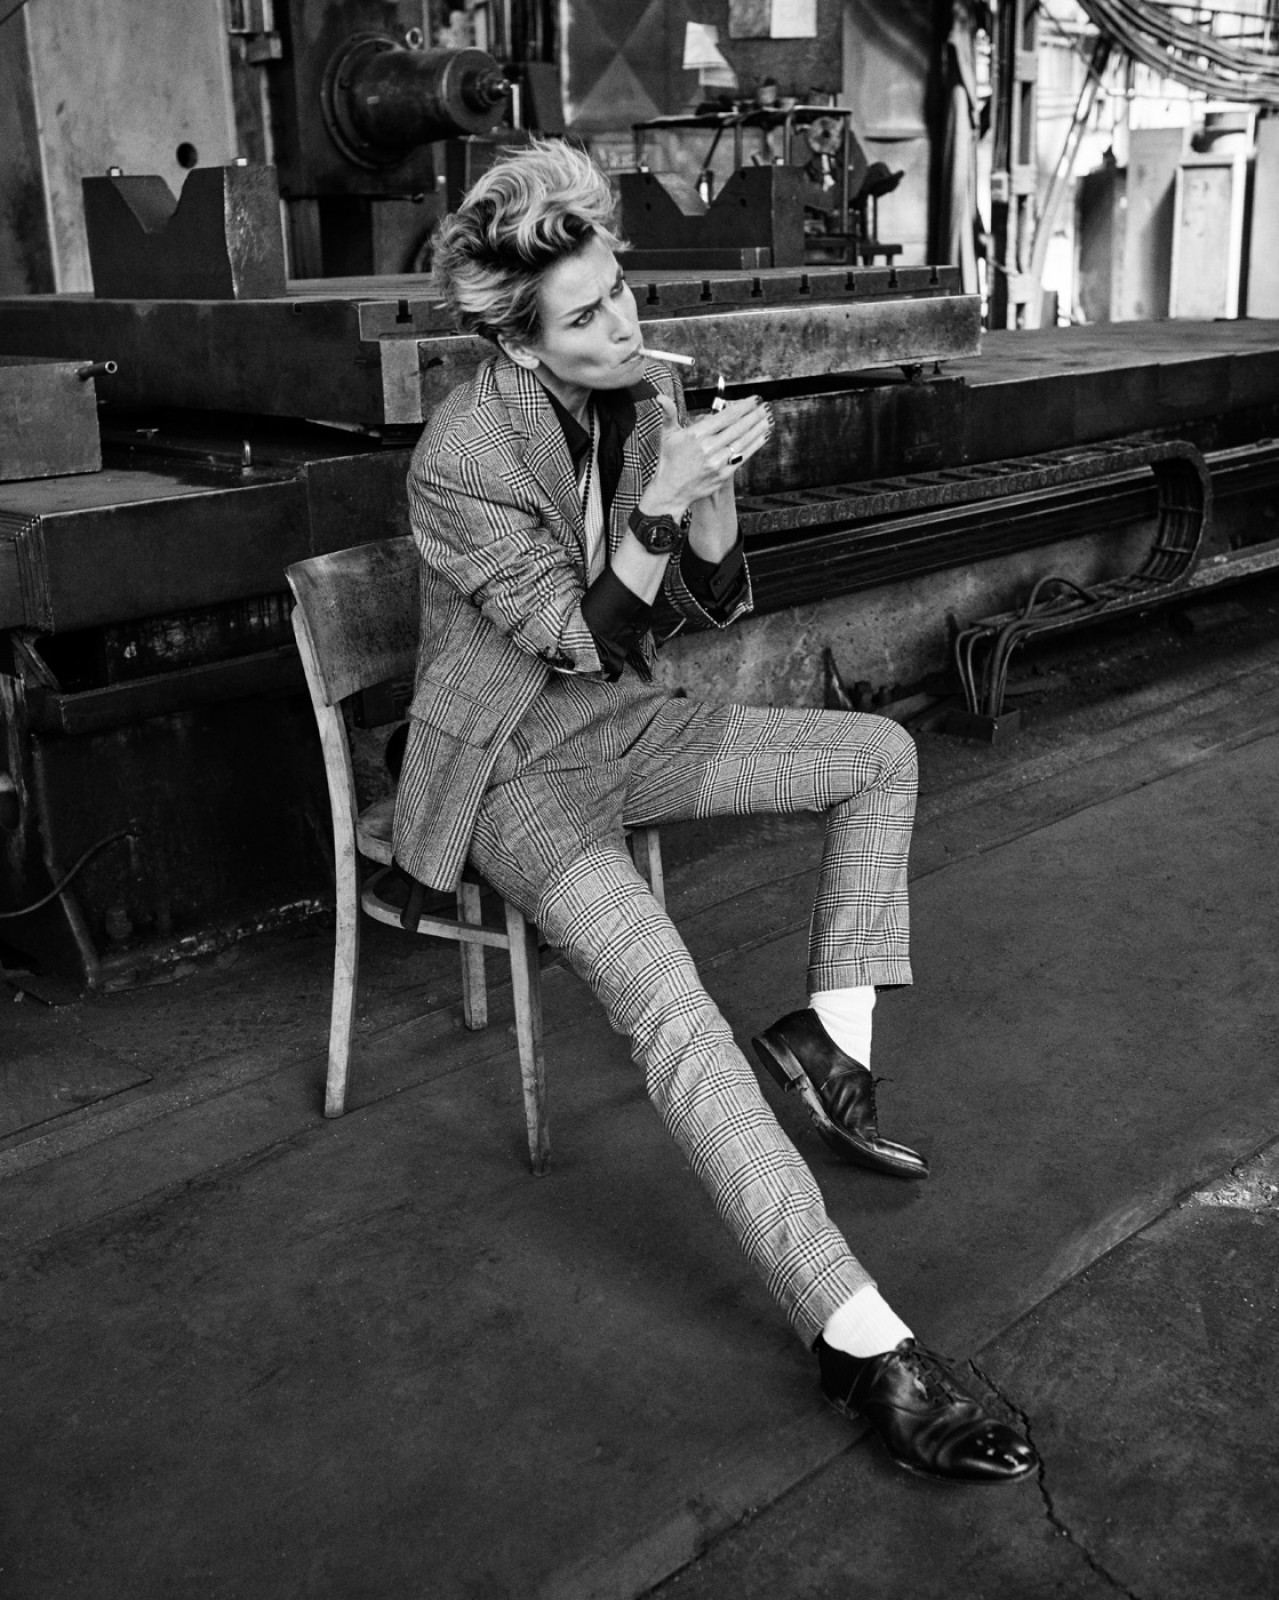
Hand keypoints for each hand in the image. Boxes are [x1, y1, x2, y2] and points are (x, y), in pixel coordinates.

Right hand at [640, 394, 772, 515]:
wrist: (671, 491)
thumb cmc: (669, 461)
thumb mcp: (667, 435)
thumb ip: (668, 414)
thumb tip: (661, 397)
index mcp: (696, 435)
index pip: (725, 416)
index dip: (743, 407)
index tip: (754, 399)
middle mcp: (708, 447)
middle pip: (738, 427)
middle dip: (755, 415)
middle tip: (766, 405)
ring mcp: (717, 462)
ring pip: (743, 441)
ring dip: (758, 428)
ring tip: (769, 418)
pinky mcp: (723, 474)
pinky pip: (743, 456)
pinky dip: (755, 445)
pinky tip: (763, 436)